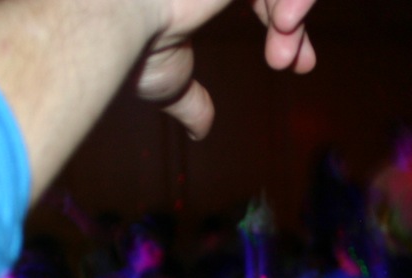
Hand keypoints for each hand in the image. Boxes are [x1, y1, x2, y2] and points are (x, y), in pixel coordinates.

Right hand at [138, 0, 318, 140]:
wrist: (112, 22)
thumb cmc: (129, 49)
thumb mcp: (169, 79)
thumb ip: (190, 97)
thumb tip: (200, 130)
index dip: (283, 25)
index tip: (294, 63)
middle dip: (295, 21)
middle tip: (300, 63)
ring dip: (294, 16)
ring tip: (285, 57)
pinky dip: (293, 1)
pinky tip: (283, 29)